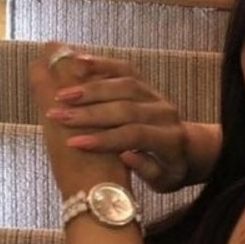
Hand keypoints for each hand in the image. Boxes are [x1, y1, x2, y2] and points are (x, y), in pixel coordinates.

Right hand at [37, 50, 193, 192]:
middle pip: (125, 107)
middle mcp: (165, 112)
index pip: (134, 135)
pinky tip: (76, 62)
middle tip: (59, 116)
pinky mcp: (146, 83)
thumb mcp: (163, 181)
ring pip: (122, 84)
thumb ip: (147, 170)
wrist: (186, 149)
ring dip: (90, 88)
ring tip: (61, 95)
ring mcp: (156, 94)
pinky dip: (101, 64)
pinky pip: (123, 69)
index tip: (74, 143)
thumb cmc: (169, 171)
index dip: (104, 139)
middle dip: (89, 112)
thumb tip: (125, 155)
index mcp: (170, 139)